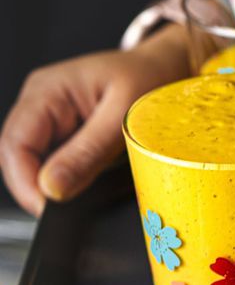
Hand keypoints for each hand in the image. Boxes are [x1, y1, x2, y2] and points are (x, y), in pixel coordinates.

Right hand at [0, 25, 190, 215]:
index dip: (25, 181)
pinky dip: (64, 180)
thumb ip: (88, 153)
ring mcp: (50, 118)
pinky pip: (52, 163)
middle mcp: (41, 102)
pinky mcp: (64, 133)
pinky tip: (84, 187)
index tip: (48, 209)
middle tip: (64, 215)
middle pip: (16, 156)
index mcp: (48, 89)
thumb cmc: (150, 79)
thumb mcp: (123, 117)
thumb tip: (52, 188)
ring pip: (31, 163)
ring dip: (50, 185)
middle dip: (35, 188)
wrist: (168, 69)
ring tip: (78, 200)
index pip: (15, 142)